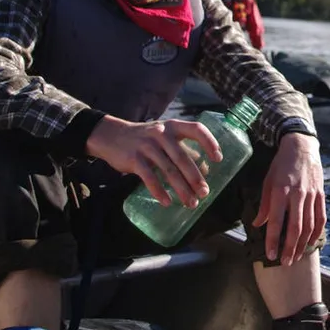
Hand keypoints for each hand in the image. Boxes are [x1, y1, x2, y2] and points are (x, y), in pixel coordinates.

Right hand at [85, 115, 221, 207]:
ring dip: (181, 189)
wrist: (111, 136)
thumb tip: (203, 171)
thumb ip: (181, 149)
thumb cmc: (144, 139)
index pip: (196, 129)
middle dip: (195, 178)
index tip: (218, 159)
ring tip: (190, 203)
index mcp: (173, 127)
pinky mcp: (134, 159)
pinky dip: (159, 191)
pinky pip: (150, 178)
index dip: (209, 142)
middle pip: (183, 158)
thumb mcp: (163, 136)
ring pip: (168, 170)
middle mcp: (162, 134)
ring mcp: (147, 146)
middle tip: (204, 193)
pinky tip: (167, 202)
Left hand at [252, 133, 326, 266]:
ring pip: (309, 226)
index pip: (276, 221)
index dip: (273, 240)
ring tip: (296, 257)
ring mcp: (311, 195)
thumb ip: (264, 204)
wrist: (301, 146)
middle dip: (289, 248)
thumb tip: (258, 224)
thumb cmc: (280, 165)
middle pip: (295, 227)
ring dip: (303, 244)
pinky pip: (321, 218)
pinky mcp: (321, 195)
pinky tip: (311, 242)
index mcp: (281, 190)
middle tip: (284, 262)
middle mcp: (297, 194)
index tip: (270, 255)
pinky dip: (316, 232)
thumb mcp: (267, 181)